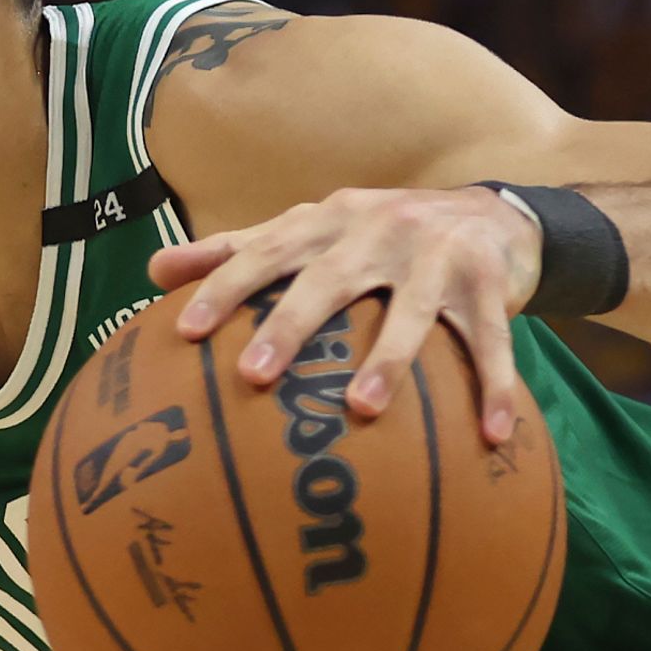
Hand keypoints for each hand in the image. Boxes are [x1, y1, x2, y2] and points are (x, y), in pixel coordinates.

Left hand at [148, 186, 542, 443]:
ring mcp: (436, 257)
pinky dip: (494, 386)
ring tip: (362, 409)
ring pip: (409, 312)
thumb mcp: (311, 231)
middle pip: (328, 278)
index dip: (224, 286)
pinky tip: (490, 435)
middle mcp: (379, 231)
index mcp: (328, 221)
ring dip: (389, 360)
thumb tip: (155, 271)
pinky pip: (491, 341)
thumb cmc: (379, 235)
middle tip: (252, 374)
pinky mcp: (489, 285)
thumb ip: (236, 250)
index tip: (184, 330)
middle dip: (290, 322)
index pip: (266, 251)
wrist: (491, 214)